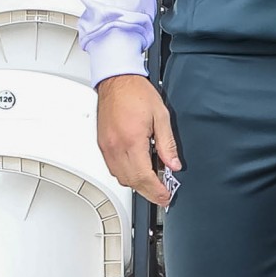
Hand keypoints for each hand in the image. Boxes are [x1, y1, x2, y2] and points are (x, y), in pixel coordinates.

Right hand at [96, 74, 181, 208]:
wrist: (117, 80)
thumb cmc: (137, 93)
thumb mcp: (161, 117)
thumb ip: (168, 144)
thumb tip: (173, 165)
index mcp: (131, 141)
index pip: (143, 177)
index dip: (156, 191)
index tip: (165, 196)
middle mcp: (115, 147)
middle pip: (131, 182)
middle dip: (148, 192)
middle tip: (162, 194)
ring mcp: (106, 147)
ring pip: (120, 177)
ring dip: (136, 184)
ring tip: (153, 181)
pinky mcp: (102, 144)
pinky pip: (113, 168)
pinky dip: (126, 174)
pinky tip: (138, 169)